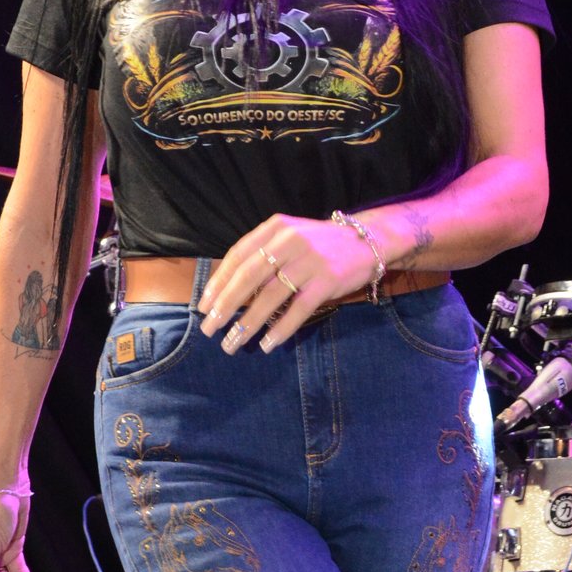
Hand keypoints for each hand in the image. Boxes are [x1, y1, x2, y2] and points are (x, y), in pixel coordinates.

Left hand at [201, 214, 377, 353]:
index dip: (218, 283)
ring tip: (234, 342)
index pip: (238, 256)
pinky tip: (267, 343)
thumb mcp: (288, 237)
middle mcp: (289, 241)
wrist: (368, 241)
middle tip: (210, 328)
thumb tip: (227, 290)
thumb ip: (262, 255)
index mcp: (274, 228)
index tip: (204, 305)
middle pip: (249, 278)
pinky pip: (298, 309)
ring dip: (249, 323)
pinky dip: (281, 328)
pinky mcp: (327, 281)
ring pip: (270, 297)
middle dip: (226, 306)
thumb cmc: (319, 245)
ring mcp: (310, 261)